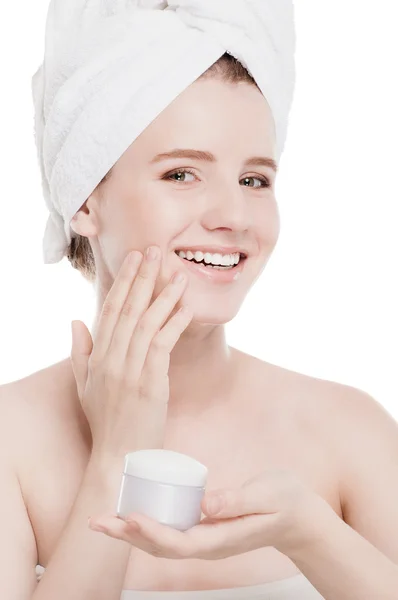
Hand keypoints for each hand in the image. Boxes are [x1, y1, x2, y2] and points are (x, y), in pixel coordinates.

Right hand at [70, 246, 192, 465]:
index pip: (110, 310)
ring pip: (146, 324)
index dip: (123, 282)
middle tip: (155, 251)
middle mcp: (111, 360)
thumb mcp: (84, 386)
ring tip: (177, 275)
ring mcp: (130, 372)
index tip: (134, 258)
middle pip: (128, 310)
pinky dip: (174, 324)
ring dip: (163, 297)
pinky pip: (162, 346)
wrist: (121, 456)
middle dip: (142, 278)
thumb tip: (75, 320)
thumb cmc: (106, 420)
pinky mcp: (151, 384)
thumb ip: (80, 351)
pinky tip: (186, 308)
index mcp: (97, 357)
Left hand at [88, 468, 328, 558]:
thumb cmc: (284, 502)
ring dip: (130, 532)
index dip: (151, 533)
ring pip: (162, 542)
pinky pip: (171, 532)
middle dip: (127, 535)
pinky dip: (147, 525)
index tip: (129, 518)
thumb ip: (238, 499)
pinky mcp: (204, 529)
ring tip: (103, 520)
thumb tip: (206, 504)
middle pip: (162, 547)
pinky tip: (132, 514)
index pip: (180, 543)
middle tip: (98, 520)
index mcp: (222, 538)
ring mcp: (205, 539)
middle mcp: (208, 544)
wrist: (298, 517)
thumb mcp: (267, 495)